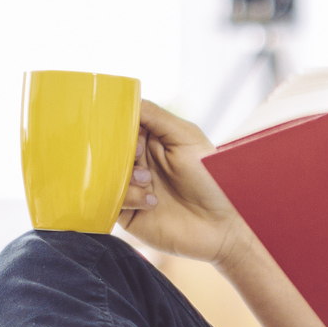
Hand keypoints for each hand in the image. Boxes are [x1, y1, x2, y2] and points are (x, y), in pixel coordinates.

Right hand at [117, 100, 255, 269]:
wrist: (222, 226)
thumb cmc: (212, 178)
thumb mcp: (186, 138)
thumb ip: (156, 117)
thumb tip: (127, 100)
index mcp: (152, 140)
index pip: (122, 125)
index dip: (119, 125)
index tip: (126, 129)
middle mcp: (139, 162)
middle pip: (108, 149)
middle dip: (119, 151)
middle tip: (139, 155)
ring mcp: (132, 187)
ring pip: (105, 175)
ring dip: (124, 176)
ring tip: (148, 182)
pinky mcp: (128, 213)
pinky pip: (109, 201)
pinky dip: (127, 198)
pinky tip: (152, 203)